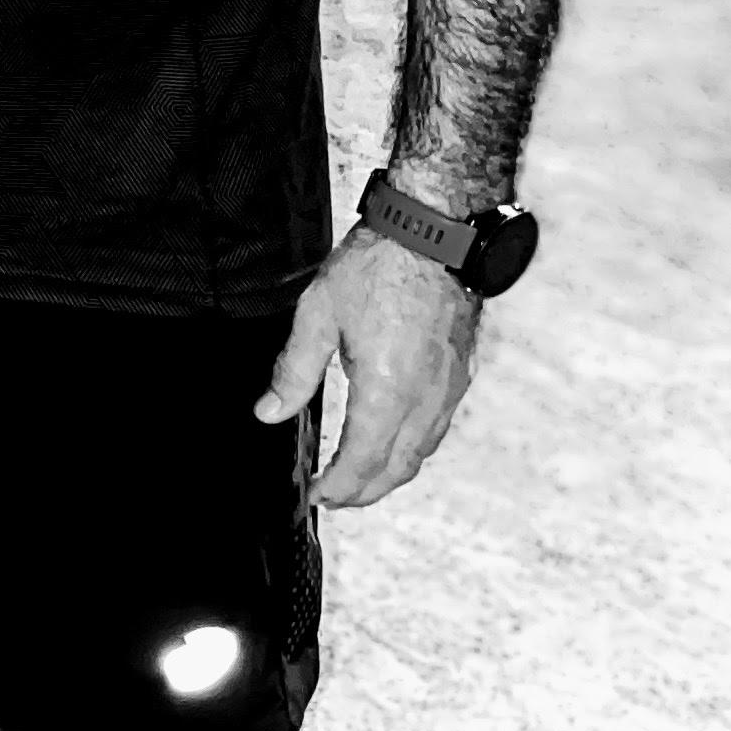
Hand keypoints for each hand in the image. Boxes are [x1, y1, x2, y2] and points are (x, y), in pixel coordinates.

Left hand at [255, 225, 482, 507]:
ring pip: (422, 452)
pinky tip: (392, 439)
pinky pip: (437, 428)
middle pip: (398, 469)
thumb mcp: (317, 316)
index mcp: (388, 391)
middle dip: (364, 492)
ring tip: (358, 476)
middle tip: (333, 496)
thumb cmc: (376, 268)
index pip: (363, 462)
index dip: (339, 487)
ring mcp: (450, 388)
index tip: (316, 495)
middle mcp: (427, 399)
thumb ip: (293, 372)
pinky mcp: (461, 374)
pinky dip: (412, 447)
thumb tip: (269, 413)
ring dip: (390, 473)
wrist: (435, 235)